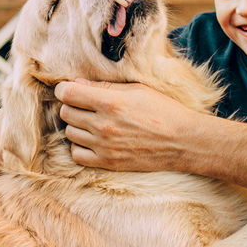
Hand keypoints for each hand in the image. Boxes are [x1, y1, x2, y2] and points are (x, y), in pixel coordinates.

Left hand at [55, 79, 203, 171]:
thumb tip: (76, 84)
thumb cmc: (163, 110)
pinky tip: (92, 140)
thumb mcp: (136, 90)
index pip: (67, 94)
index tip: (69, 89)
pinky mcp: (108, 162)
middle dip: (72, 105)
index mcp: (111, 103)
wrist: (182, 141)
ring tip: (92, 122)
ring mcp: (104, 146)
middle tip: (85, 104)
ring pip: (69, 133)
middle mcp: (103, 125)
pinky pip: (76, 155)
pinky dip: (80, 146)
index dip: (64, 88)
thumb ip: (104, 87)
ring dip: (77, 125)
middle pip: (65, 113)